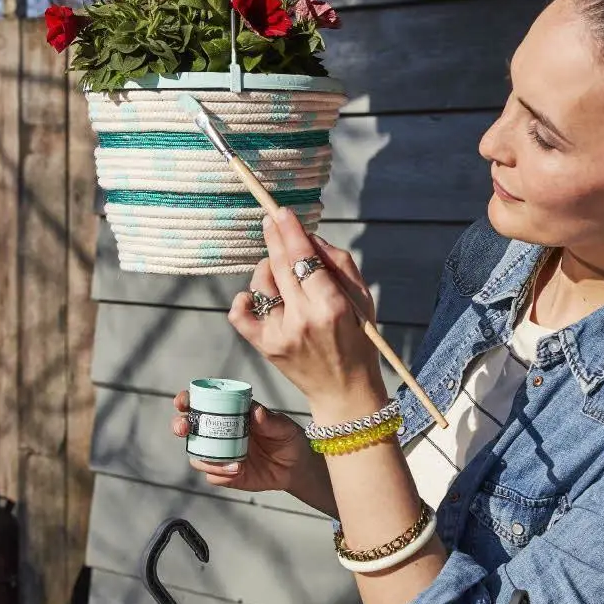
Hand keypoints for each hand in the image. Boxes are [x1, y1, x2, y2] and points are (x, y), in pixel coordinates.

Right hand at [171, 390, 335, 513]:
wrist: (297, 468)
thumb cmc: (289, 439)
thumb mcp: (284, 427)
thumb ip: (270, 421)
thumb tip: (256, 412)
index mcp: (231, 414)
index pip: (203, 403)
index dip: (187, 400)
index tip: (183, 402)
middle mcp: (221, 433)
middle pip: (189, 428)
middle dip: (180, 425)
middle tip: (183, 429)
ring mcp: (221, 454)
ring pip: (197, 455)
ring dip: (206, 458)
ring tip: (232, 462)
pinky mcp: (226, 475)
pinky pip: (212, 476)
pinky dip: (220, 474)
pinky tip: (237, 471)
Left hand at [227, 211, 385, 420]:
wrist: (344, 390)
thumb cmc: (359, 340)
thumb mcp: (363, 299)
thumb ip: (339, 264)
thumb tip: (309, 237)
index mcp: (331, 306)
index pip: (303, 258)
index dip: (290, 232)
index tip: (282, 212)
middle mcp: (303, 319)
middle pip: (279, 265)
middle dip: (273, 237)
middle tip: (271, 220)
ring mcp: (280, 334)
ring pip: (260, 284)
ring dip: (267, 269)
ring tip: (281, 274)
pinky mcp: (264, 347)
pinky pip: (240, 315)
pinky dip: (243, 300)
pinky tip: (254, 296)